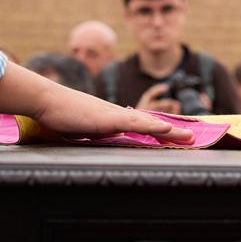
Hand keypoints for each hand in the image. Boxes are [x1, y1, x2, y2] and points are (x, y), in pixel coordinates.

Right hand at [0, 63, 191, 142]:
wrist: (47, 100)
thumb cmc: (59, 115)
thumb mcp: (80, 129)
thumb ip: (92, 133)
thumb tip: (98, 140)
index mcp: (112, 119)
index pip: (141, 125)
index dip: (159, 131)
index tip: (176, 136)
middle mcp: (117, 115)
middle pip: (150, 123)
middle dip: (173, 131)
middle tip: (193, 137)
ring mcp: (113, 115)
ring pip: (148, 122)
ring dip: (170, 130)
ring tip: (189, 136)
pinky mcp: (107, 118)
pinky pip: (135, 122)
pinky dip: (152, 125)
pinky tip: (166, 128)